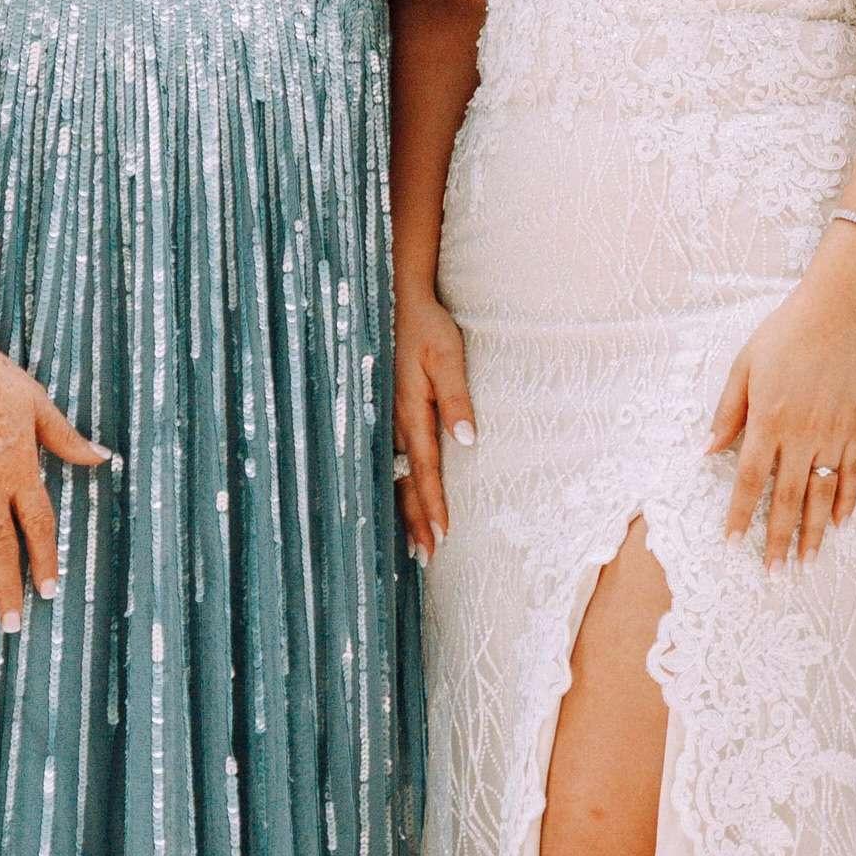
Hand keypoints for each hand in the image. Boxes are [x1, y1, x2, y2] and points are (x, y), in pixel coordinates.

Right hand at [393, 281, 477, 559]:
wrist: (398, 299)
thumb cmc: (427, 326)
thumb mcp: (447, 355)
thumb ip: (456, 398)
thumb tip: (467, 440)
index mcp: (410, 411)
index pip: (424, 468)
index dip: (432, 503)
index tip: (442, 534)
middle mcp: (395, 421)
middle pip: (404, 481)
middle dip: (415, 519)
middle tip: (425, 556)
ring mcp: (388, 419)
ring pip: (394, 474)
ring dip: (403, 509)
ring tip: (413, 543)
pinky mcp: (389, 412)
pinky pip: (391, 460)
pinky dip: (396, 486)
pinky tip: (398, 501)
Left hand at [709, 267, 855, 563]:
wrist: (839, 311)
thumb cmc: (785, 333)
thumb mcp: (744, 365)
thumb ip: (727, 412)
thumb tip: (708, 451)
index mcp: (768, 420)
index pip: (750, 479)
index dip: (741, 514)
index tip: (734, 542)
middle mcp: (802, 434)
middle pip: (787, 498)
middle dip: (779, 538)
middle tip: (773, 572)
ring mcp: (834, 434)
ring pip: (823, 495)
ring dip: (815, 532)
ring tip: (807, 562)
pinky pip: (853, 474)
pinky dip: (848, 501)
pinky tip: (841, 524)